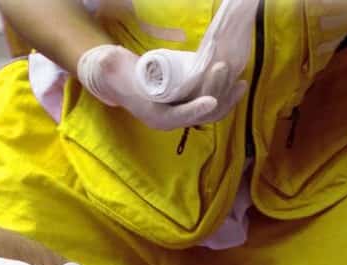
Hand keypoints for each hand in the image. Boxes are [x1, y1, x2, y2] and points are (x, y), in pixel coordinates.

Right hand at [77, 44, 233, 130]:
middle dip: (216, 91)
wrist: (124, 80)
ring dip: (228, 97)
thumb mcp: (112, 70)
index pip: (178, 117)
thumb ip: (108, 65)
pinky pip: (215, 106)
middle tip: (222, 68)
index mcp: (155, 117)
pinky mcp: (193, 104)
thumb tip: (106, 62)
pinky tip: (238, 84)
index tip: (210, 100)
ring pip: (212, 112)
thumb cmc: (121, 74)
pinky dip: (228, 97)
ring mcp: (185, 113)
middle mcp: (172, 119)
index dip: (194, 110)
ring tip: (239, 80)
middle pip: (200, 113)